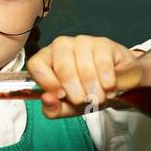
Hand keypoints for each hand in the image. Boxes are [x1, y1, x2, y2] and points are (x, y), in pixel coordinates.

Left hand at [26, 34, 150, 117]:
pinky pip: (102, 62)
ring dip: (93, 89)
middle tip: (85, 102)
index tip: (61, 96)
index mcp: (47, 59)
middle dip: (75, 91)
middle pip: (63, 67)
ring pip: (84, 67)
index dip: (48, 82)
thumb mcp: (67, 107)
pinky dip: (106, 80)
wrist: (113, 86)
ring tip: (99, 98)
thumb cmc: (85, 92)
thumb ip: (53, 108)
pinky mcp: (103, 43)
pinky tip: (108, 87)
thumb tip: (47, 99)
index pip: (36, 65)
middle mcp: (62, 46)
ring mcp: (83, 41)